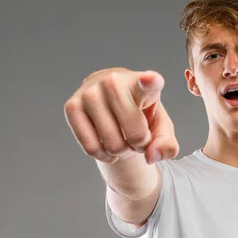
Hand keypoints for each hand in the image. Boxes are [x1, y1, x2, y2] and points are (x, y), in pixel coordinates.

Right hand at [64, 68, 178, 164]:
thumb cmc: (141, 114)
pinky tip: (107, 145)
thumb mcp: (161, 128)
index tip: (151, 80)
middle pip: (135, 135)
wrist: (112, 104)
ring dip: (122, 152)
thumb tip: (150, 157)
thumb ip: (166, 145)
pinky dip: (104, 155)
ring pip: (112, 144)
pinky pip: (91, 148)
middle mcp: (114, 81)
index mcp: (142, 83)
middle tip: (138, 137)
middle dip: (140, 145)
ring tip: (123, 138)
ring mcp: (90, 92)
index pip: (148, 83)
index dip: (150, 82)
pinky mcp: (72, 106)